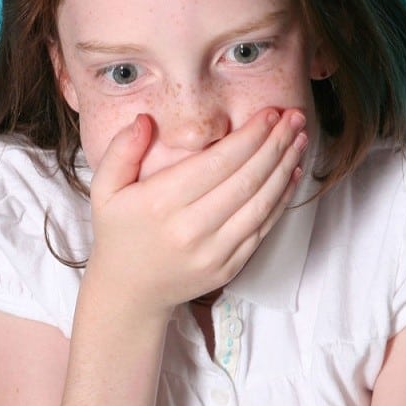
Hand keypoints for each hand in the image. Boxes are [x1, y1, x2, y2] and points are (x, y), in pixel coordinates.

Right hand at [84, 107, 307, 316]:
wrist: (129, 292)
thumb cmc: (118, 234)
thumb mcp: (105, 190)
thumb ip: (121, 151)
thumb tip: (146, 120)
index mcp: (160, 204)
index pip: (217, 162)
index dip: (249, 136)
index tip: (269, 113)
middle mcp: (190, 229)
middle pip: (246, 179)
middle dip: (276, 144)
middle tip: (295, 117)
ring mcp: (212, 252)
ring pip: (261, 204)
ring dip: (285, 168)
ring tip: (300, 139)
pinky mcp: (228, 268)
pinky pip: (262, 229)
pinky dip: (281, 200)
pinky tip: (291, 175)